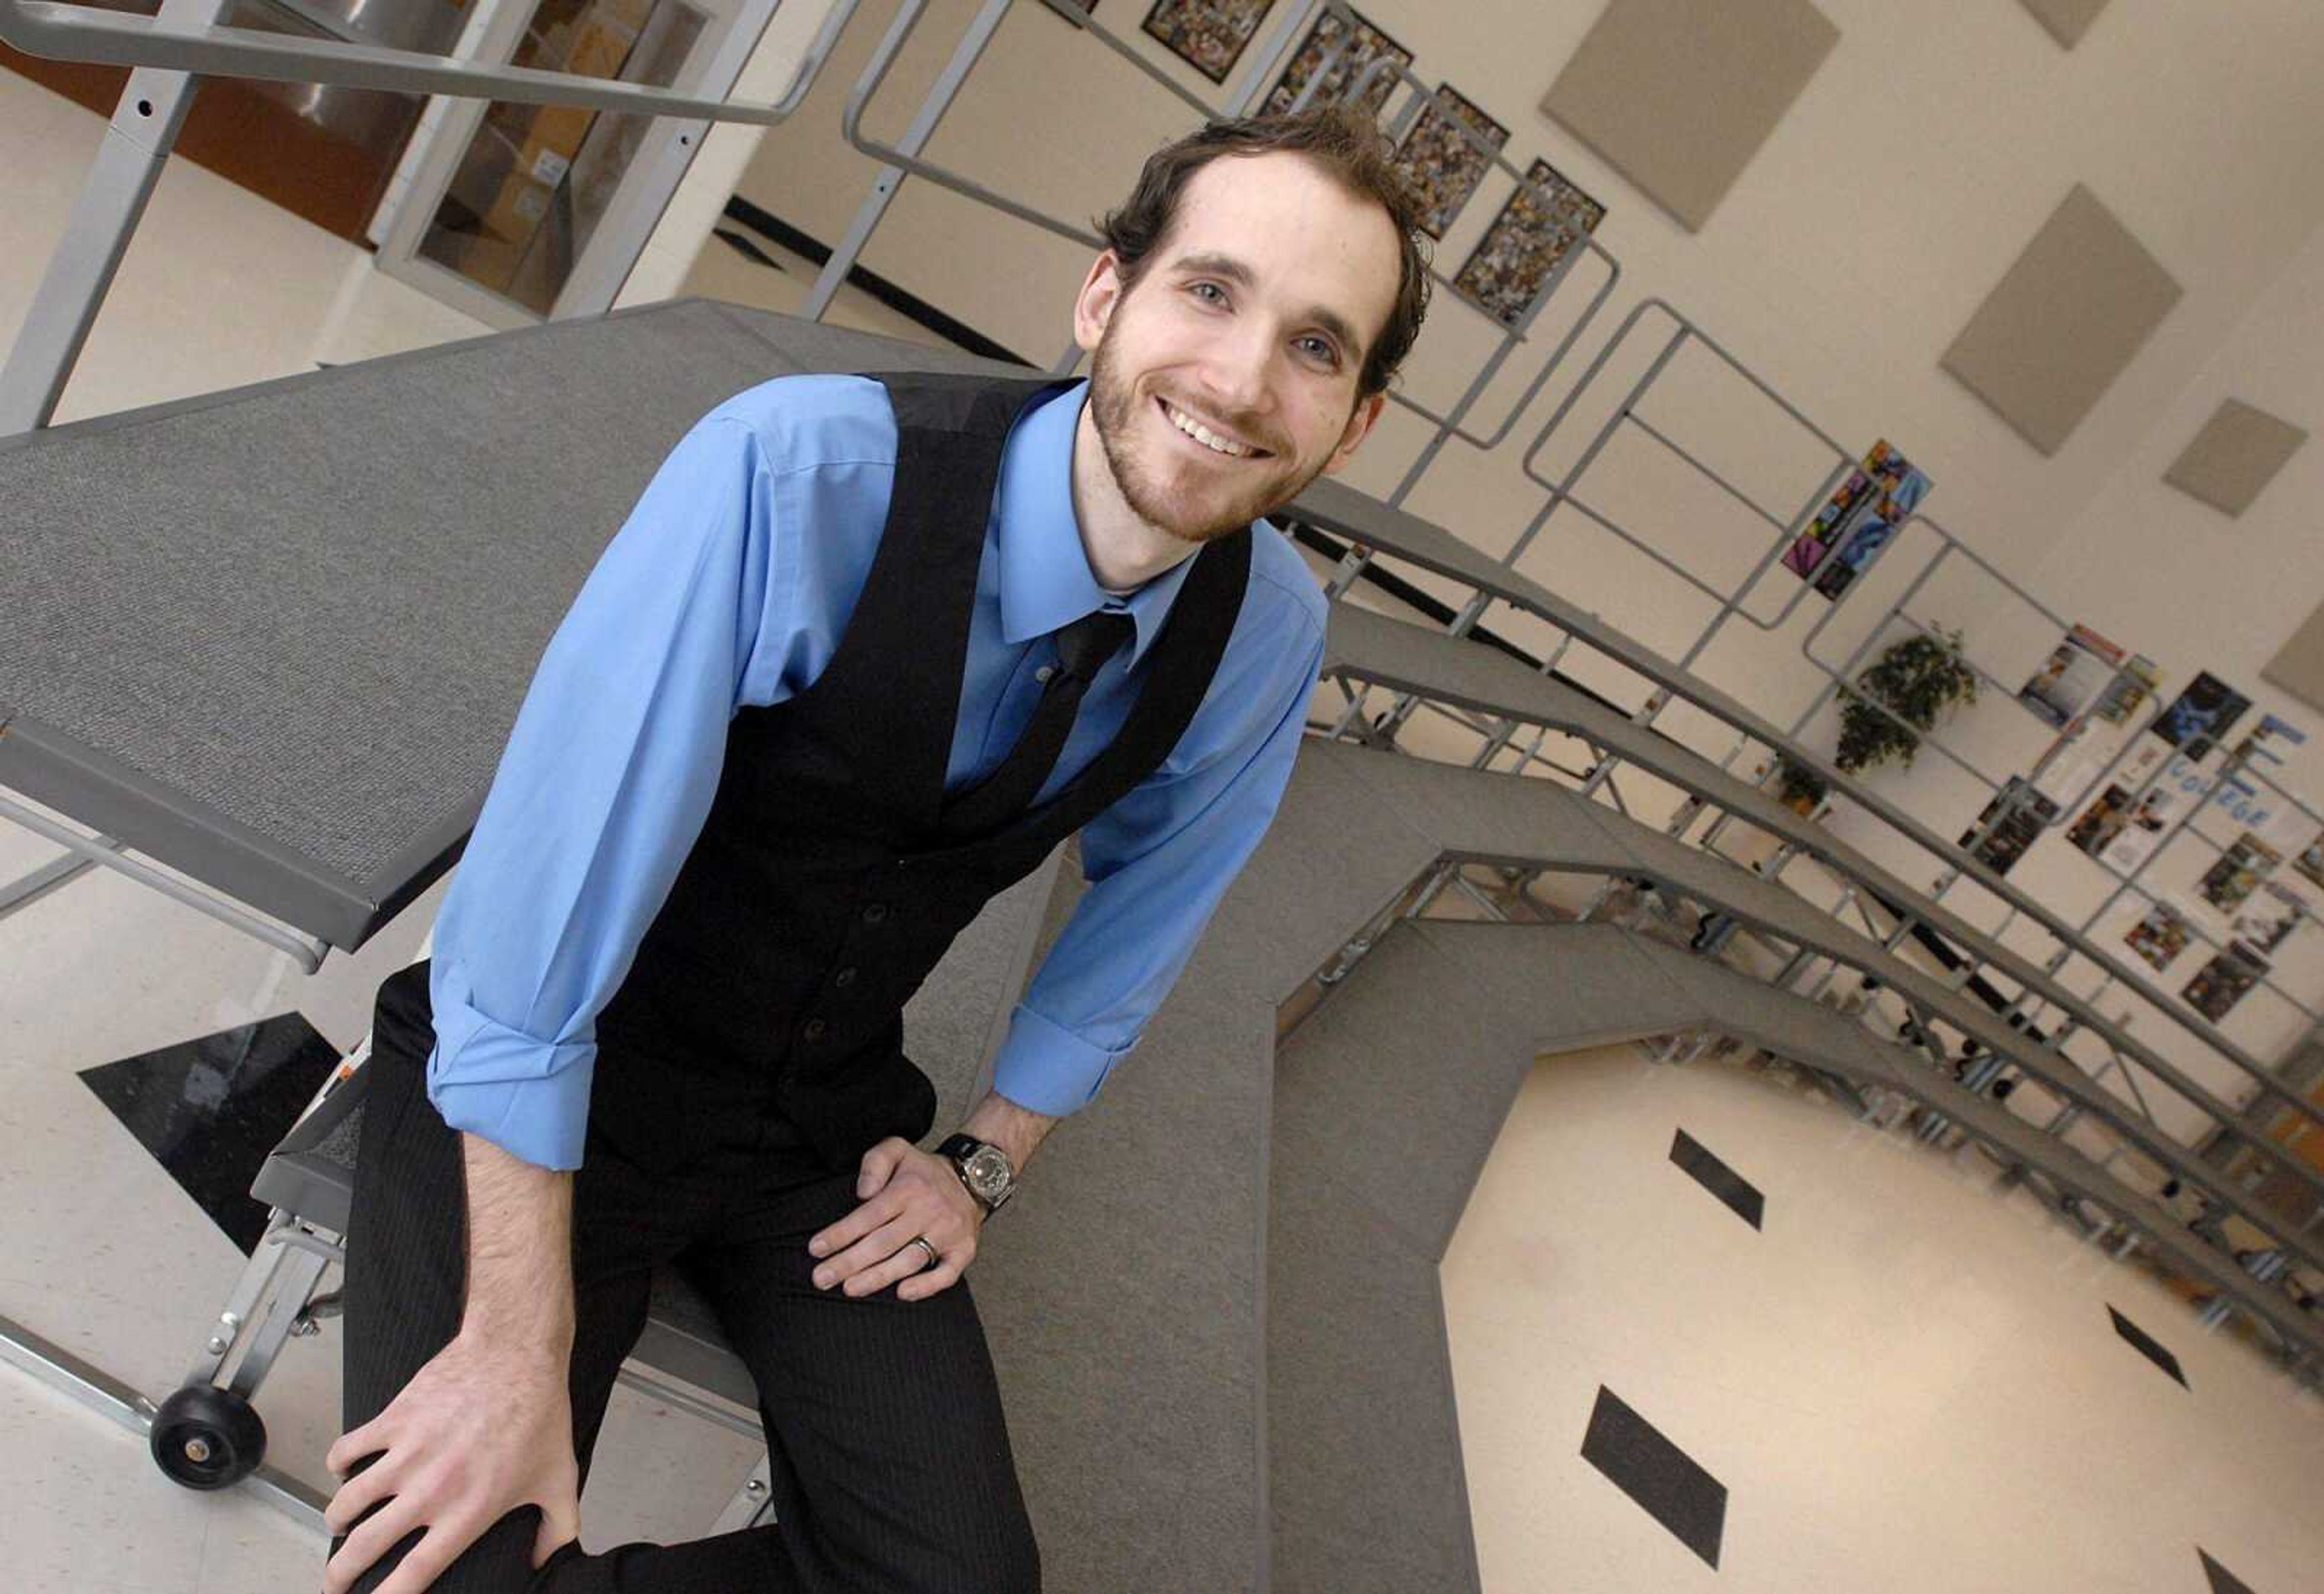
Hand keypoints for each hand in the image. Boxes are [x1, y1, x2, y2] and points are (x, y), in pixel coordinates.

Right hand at [321, 1330, 579, 1593]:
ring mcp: (406, 1453)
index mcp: (467, 1513)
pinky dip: (338, 1463)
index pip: (413, 1574)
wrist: (516, 1352)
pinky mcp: (393, 1419)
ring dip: (336, 1520)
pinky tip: (344, 1469)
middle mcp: (430, 1490)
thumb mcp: (559, 1479)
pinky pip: (346, 1449)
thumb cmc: (541, 1415)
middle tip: (335, 1582)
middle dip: (339, 1574)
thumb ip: (557, 1529)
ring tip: (339, 1526)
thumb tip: (543, 1562)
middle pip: (363, 1548)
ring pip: (346, 1502)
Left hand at [808, 1138, 983, 1301]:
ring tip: (848, 1289)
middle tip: (821, 1279)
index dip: (841, 1234)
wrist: (974, 1179)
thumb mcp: (897, 1149)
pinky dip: (926, 1286)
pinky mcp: (964, 1250)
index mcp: (909, 1188)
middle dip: (849, 1262)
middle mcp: (929, 1211)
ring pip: (910, 1260)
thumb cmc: (922, 1171)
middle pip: (884, 1242)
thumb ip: (875, 1163)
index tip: (815, 1249)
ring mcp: (948, 1233)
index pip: (869, 1215)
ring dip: (878, 1277)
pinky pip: (947, 1274)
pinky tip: (902, 1293)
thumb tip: (862, 1193)